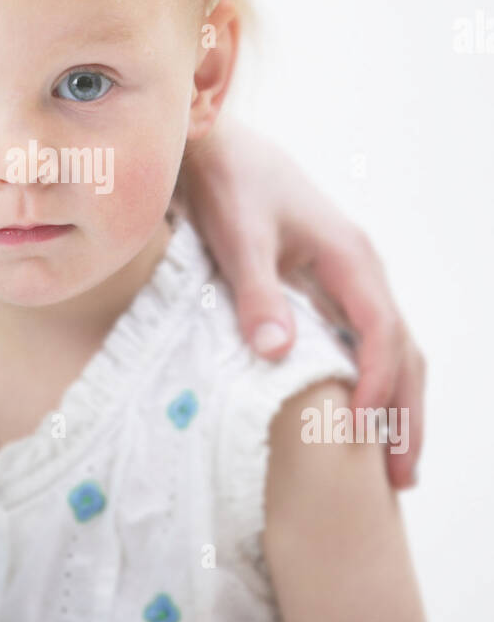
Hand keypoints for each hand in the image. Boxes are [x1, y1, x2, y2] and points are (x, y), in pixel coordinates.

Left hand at [177, 117, 424, 490]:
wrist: (214, 143)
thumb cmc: (226, 183)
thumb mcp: (236, 234)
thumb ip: (255, 291)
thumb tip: (276, 352)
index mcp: (349, 256)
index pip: (381, 331)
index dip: (376, 383)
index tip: (361, 430)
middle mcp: (360, 268)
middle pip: (402, 350)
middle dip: (406, 412)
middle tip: (400, 478)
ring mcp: (348, 277)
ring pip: (391, 349)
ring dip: (397, 405)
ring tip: (394, 466)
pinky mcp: (327, 285)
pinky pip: (365, 342)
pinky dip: (373, 384)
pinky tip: (361, 418)